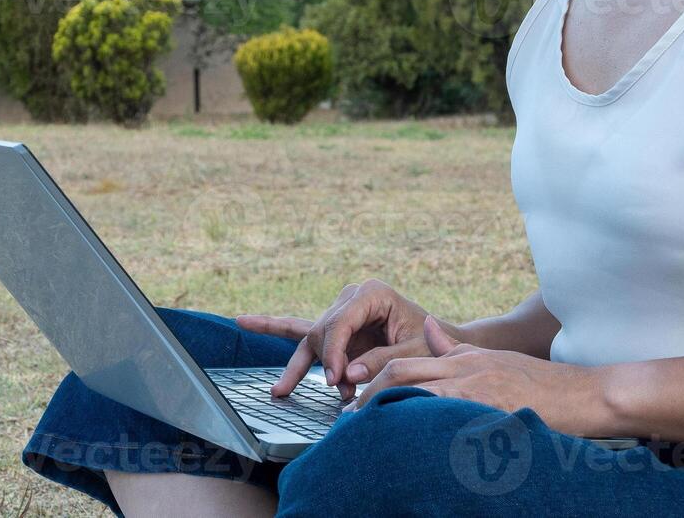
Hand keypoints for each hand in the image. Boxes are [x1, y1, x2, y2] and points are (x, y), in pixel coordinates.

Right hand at [236, 279, 448, 400]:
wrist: (438, 343)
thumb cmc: (430, 345)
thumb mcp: (414, 353)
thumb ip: (382, 361)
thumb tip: (347, 376)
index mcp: (372, 293)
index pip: (340, 322)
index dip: (335, 353)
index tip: (336, 381)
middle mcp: (352, 296)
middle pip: (322, 330)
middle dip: (327, 363)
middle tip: (340, 390)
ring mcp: (340, 309)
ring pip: (309, 336)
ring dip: (301, 367)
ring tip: (280, 391)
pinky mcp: (335, 325)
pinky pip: (300, 329)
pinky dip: (275, 327)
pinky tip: (245, 321)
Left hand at [342, 316, 609, 436]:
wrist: (585, 393)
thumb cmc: (540, 382)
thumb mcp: (492, 356)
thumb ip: (454, 347)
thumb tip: (427, 326)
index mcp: (463, 359)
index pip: (405, 364)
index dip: (374, 380)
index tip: (354, 399)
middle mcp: (465, 371)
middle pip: (403, 377)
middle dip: (370, 396)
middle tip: (349, 418)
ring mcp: (478, 392)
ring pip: (419, 398)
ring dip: (389, 414)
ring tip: (367, 433)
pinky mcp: (493, 414)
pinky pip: (451, 422)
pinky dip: (426, 432)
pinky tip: (410, 447)